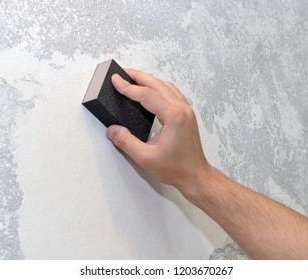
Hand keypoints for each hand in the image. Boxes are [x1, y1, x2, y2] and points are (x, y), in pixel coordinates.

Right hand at [106, 69, 210, 197]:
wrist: (195, 176)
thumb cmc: (176, 169)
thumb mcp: (145, 157)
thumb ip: (126, 141)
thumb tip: (112, 130)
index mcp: (174, 116)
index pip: (147, 95)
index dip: (128, 87)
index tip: (115, 80)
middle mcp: (182, 110)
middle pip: (157, 84)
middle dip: (138, 76)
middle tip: (122, 72)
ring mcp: (187, 111)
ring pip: (166, 87)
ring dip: (149, 80)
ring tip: (134, 78)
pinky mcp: (187, 115)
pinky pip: (173, 94)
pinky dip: (160, 88)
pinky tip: (152, 90)